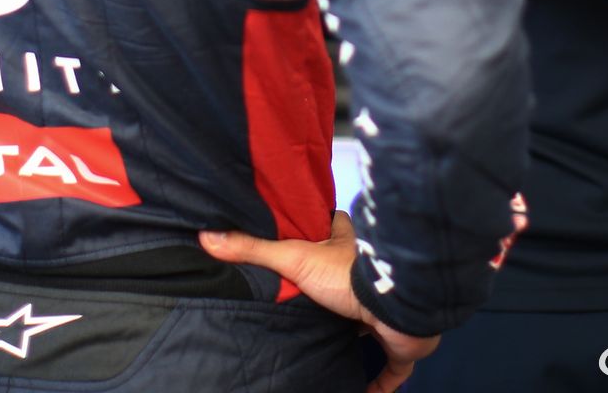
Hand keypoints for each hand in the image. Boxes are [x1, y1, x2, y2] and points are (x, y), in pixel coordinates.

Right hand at [200, 211, 435, 392]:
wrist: (395, 306)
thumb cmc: (346, 277)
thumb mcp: (294, 259)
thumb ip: (254, 250)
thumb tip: (207, 236)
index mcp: (346, 250)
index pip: (337, 229)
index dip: (325, 231)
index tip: (305, 241)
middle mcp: (367, 281)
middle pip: (349, 281)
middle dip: (333, 295)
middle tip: (306, 309)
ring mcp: (385, 314)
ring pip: (370, 324)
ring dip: (356, 338)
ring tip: (329, 349)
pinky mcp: (399, 345)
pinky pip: (393, 368)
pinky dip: (382, 383)